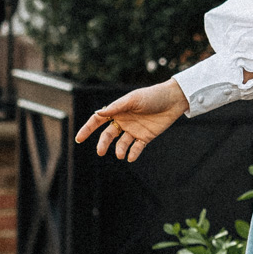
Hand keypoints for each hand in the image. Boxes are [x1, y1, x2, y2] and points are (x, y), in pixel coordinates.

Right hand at [73, 80, 189, 161]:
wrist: (173, 100)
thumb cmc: (152, 96)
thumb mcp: (133, 100)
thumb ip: (115, 107)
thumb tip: (97, 113)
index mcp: (118, 110)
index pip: (98, 120)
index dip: (88, 129)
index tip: (79, 138)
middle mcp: (124, 121)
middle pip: (108, 135)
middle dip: (103, 144)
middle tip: (100, 152)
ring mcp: (134, 130)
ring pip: (121, 143)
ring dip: (120, 149)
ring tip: (120, 154)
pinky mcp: (146, 137)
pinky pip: (136, 147)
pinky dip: (133, 153)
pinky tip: (131, 157)